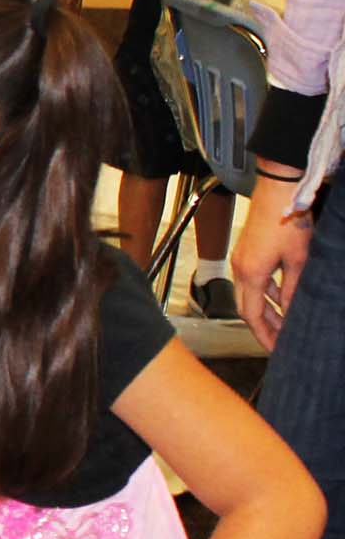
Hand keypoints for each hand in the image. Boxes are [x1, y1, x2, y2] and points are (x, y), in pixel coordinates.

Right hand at [231, 174, 312, 349]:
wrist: (279, 190)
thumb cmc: (288, 221)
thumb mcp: (298, 260)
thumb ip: (292, 288)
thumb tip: (292, 311)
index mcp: (251, 274)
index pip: (252, 315)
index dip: (264, 334)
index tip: (275, 348)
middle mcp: (240, 269)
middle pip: (248, 308)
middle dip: (265, 326)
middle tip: (280, 340)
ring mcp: (242, 260)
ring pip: (251, 294)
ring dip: (267, 309)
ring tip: (284, 322)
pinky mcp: (247, 252)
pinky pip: (253, 280)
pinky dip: (266, 292)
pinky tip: (281, 297)